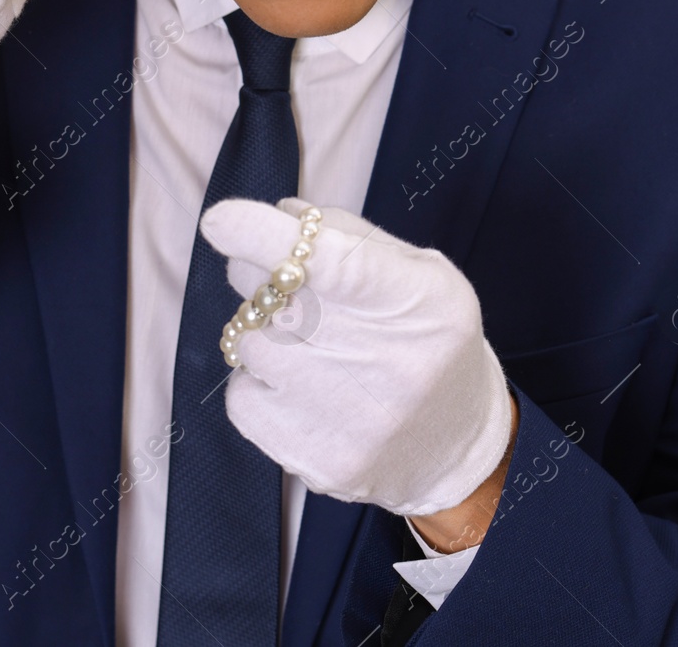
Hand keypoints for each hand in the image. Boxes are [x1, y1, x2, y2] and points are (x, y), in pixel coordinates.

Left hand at [199, 196, 514, 517]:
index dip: (263, 237)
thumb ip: (351, 237)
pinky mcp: (317, 462)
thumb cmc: (429, 342)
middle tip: (281, 278)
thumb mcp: (420, 273)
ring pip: (250, 344)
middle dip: (258, 272)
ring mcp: (351, 421)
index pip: (329, 262)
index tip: (220, 220)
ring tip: (301, 339)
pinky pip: (242, 397)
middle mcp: (389, 364)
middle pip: (274, 297)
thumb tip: (280, 215)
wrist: (457, 449)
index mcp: (419, 301)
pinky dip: (257, 379)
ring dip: (260, 328)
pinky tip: (296, 383)